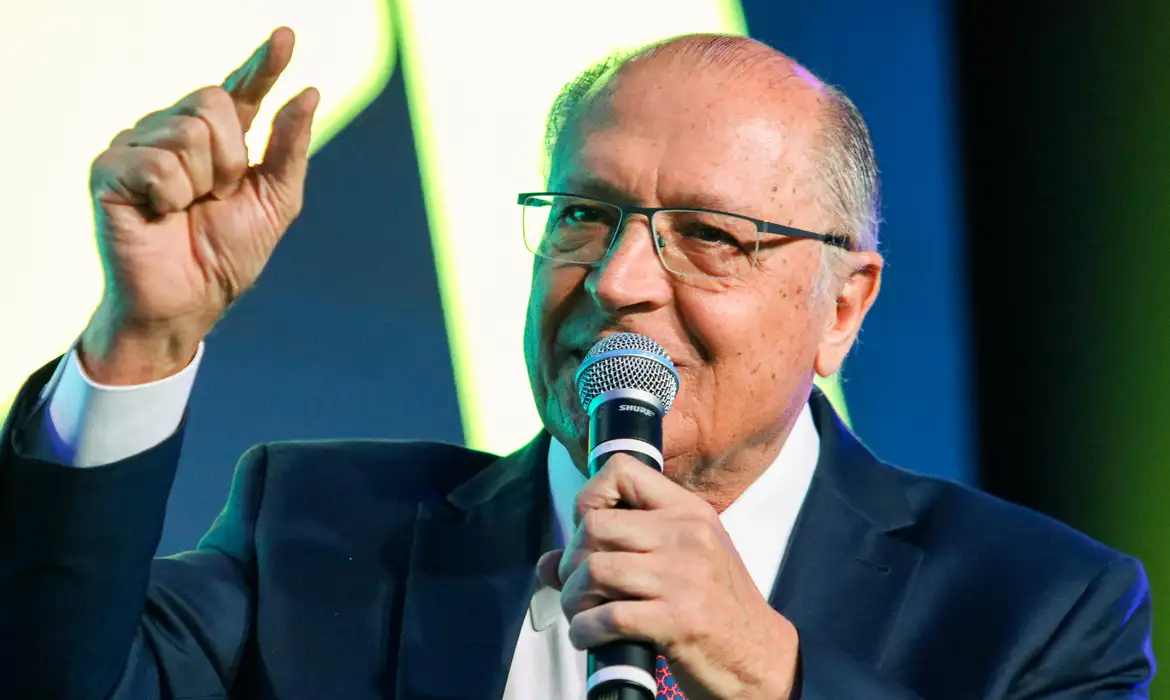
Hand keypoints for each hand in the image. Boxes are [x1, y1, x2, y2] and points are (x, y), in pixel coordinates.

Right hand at [81, 27, 317, 383]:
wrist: (189, 302)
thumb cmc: (226, 256)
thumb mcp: (275, 201)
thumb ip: (289, 148)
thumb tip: (310, 92)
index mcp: (218, 139)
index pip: (242, 90)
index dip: (263, 64)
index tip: (287, 37)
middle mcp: (175, 132)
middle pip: (213, 101)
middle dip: (229, 158)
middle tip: (214, 198)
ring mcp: (139, 145)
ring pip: (188, 131)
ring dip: (201, 182)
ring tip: (186, 209)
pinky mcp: (109, 168)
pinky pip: (156, 161)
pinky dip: (169, 196)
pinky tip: (158, 214)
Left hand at [536, 455, 799, 699]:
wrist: (758, 656)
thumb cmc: (715, 606)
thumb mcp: (679, 563)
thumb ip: (617, 553)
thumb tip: (547, 563)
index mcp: (688, 511)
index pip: (623, 471)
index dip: (589, 497)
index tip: (588, 531)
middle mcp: (686, 535)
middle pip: (595, 525)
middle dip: (572, 560)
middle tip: (578, 584)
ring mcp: (683, 577)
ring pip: (594, 570)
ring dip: (574, 598)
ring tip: (582, 613)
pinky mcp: (677, 620)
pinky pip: (607, 616)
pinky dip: (585, 631)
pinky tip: (589, 638)